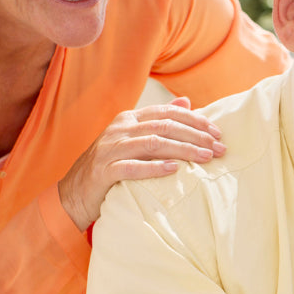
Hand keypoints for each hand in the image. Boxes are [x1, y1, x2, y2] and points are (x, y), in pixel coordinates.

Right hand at [58, 97, 223, 229]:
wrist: (74, 192)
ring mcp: (110, 149)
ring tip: (205, 158)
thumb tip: (186, 101)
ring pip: (152, 144)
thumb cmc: (111, 165)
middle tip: (219, 149)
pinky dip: (154, 168)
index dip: (195, 121)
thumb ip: (158, 121)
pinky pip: (132, 168)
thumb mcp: (133, 139)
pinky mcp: (104, 171)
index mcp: (129, 118)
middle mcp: (120, 129)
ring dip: (183, 150)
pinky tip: (174, 170)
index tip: (218, 133)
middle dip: (196, 137)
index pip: (168, 113)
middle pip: (165, 127)